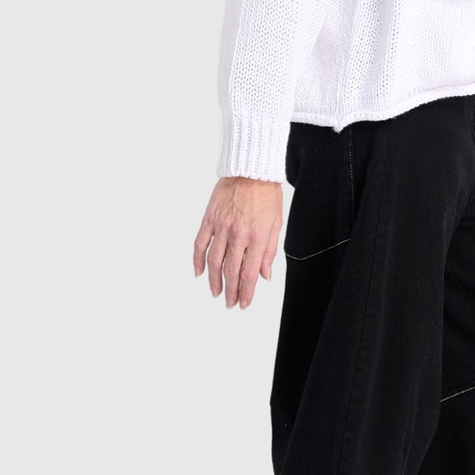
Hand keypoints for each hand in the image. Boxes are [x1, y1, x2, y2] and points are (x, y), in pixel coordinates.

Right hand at [193, 176, 283, 308]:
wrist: (251, 170)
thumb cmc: (266, 195)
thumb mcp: (276, 224)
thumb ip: (269, 252)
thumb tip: (265, 276)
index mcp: (257, 236)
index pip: (249, 272)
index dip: (246, 292)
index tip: (244, 303)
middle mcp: (238, 234)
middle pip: (231, 270)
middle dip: (230, 291)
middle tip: (229, 303)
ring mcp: (221, 226)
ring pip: (214, 261)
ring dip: (214, 280)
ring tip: (215, 293)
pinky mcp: (209, 218)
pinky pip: (200, 243)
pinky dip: (198, 260)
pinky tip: (199, 272)